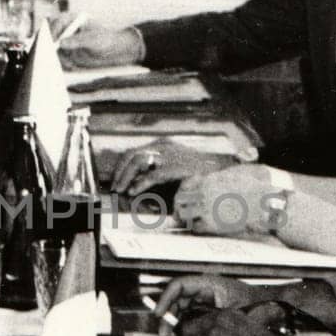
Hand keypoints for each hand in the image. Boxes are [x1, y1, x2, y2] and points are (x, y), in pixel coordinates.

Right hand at [55, 20, 143, 67]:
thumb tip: (61, 43)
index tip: (53, 42)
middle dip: (48, 44)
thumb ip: (77, 41)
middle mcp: (66, 29)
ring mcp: (65, 41)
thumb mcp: (93, 39)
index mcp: (72, 19)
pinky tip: (72, 66)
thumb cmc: (106, 39)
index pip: (57, 22)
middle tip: (50, 54)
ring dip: (57, 56)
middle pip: (49, 33)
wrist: (113, 50)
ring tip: (70, 64)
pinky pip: (58, 57)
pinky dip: (62, 62)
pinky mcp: (66, 52)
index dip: (53, 31)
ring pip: (52, 48)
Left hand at [110, 139, 231, 196]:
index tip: (115, 180)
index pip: (133, 152)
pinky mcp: (177, 167)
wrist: (220, 170)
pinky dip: (141, 183)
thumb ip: (155, 169)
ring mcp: (170, 154)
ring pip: (138, 161)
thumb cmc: (196, 172)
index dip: (120, 167)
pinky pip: (153, 174)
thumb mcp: (173, 166)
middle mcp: (163, 146)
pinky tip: (134, 191)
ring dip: (126, 176)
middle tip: (115, 188)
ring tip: (122, 190)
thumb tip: (134, 180)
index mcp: (161, 145)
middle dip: (120, 172)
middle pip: (132, 155)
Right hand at [154, 275, 259, 334]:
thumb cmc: (260, 304)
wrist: (276, 310)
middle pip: (177, 298)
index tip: (159, 313)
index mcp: (210, 284)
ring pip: (181, 308)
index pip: (179, 286)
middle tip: (162, 332)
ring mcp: (207, 300)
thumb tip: (186, 325)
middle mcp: (206, 290)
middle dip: (166, 314)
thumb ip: (210, 316)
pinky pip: (190, 316)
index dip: (165, 299)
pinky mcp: (210, 312)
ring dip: (172, 321)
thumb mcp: (235, 310)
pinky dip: (182, 325)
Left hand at [175, 165, 283, 234]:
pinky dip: (196, 228)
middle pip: (180, 199)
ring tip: (188, 222)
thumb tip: (215, 181)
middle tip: (181, 213)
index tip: (184, 199)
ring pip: (184, 214)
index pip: (185, 185)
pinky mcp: (212, 223)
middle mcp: (204, 193)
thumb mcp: (235, 176)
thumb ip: (220, 179)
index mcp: (209, 180)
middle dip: (180, 206)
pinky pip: (195, 227)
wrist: (264, 203)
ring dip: (186, 218)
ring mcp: (207, 208)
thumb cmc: (254, 190)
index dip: (183, 193)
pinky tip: (201, 228)